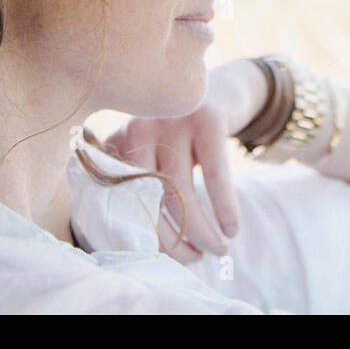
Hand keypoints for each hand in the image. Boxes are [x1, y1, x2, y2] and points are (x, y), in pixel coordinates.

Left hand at [94, 68, 251, 263]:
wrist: (218, 87)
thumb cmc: (180, 138)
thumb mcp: (151, 154)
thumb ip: (135, 189)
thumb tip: (141, 252)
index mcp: (116, 144)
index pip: (119, 204)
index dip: (141, 238)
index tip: (160, 261)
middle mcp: (137, 128)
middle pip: (147, 200)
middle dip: (173, 241)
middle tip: (195, 259)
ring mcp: (172, 120)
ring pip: (180, 192)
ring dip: (202, 231)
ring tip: (218, 250)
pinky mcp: (207, 117)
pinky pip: (215, 175)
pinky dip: (225, 208)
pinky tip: (233, 229)